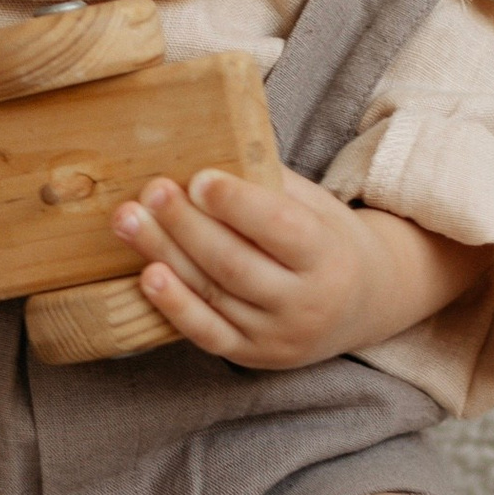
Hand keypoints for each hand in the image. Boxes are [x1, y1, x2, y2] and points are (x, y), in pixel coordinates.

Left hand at [110, 166, 485, 370]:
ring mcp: (276, 335)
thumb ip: (268, 182)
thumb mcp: (316, 206)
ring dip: (165, 254)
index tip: (200, 178)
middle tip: (152, 190)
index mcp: (328, 256)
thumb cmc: (328, 240)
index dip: (237, 204)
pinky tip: (148, 275)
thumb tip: (208, 139)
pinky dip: (174, 306)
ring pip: (213, 293)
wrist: (364, 304)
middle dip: (187, 225)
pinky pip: (205, 333)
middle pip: (235, 262)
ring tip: (129, 219)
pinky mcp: (250, 355)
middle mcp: (306, 303)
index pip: (280, 229)